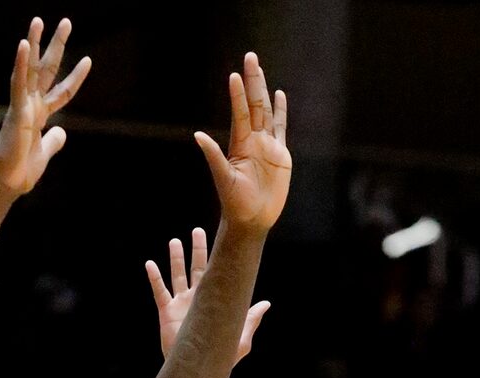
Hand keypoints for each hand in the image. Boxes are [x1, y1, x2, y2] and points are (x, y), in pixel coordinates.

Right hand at [0, 17, 90, 200]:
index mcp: (39, 116)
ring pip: (29, 70)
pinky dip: (21, 65)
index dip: (75, 77)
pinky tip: (23, 45)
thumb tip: (62, 132)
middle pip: (46, 70)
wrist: (6, 185)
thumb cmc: (20, 172)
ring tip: (38, 21)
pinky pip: (18, 85)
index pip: (61, 91)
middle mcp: (30, 106)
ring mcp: (22, 107)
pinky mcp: (15, 112)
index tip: (88, 60)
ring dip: (34, 45)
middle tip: (66, 22)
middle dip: (56, 46)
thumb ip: (53, 142)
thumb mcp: (44, 155)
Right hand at [146, 227, 269, 361]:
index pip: (216, 273)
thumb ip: (251, 318)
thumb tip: (266, 304)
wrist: (197, 370)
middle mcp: (196, 298)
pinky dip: (154, 278)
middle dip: (197, 250)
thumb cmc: (219, 356)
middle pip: (196, 268)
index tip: (221, 238)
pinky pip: (159, 292)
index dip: (217, 256)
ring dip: (176, 259)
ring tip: (174, 241)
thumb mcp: (240, 337)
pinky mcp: (167, 313)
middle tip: (197, 231)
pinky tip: (150, 264)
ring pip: (177, 275)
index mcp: (213, 300)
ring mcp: (180, 305)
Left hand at [195, 52, 290, 232]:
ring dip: (264, 90)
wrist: (251, 219)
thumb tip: (198, 136)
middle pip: (255, 104)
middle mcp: (253, 140)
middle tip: (250, 56)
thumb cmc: (235, 203)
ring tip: (260, 69)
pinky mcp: (280, 154)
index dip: (238, 95)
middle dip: (253, 81)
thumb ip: (214, 156)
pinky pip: (281, 128)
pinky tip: (280, 95)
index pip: (240, 113)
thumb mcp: (223, 179)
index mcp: (240, 144)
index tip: (234, 75)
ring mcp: (267, 145)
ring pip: (267, 111)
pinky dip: (281, 112)